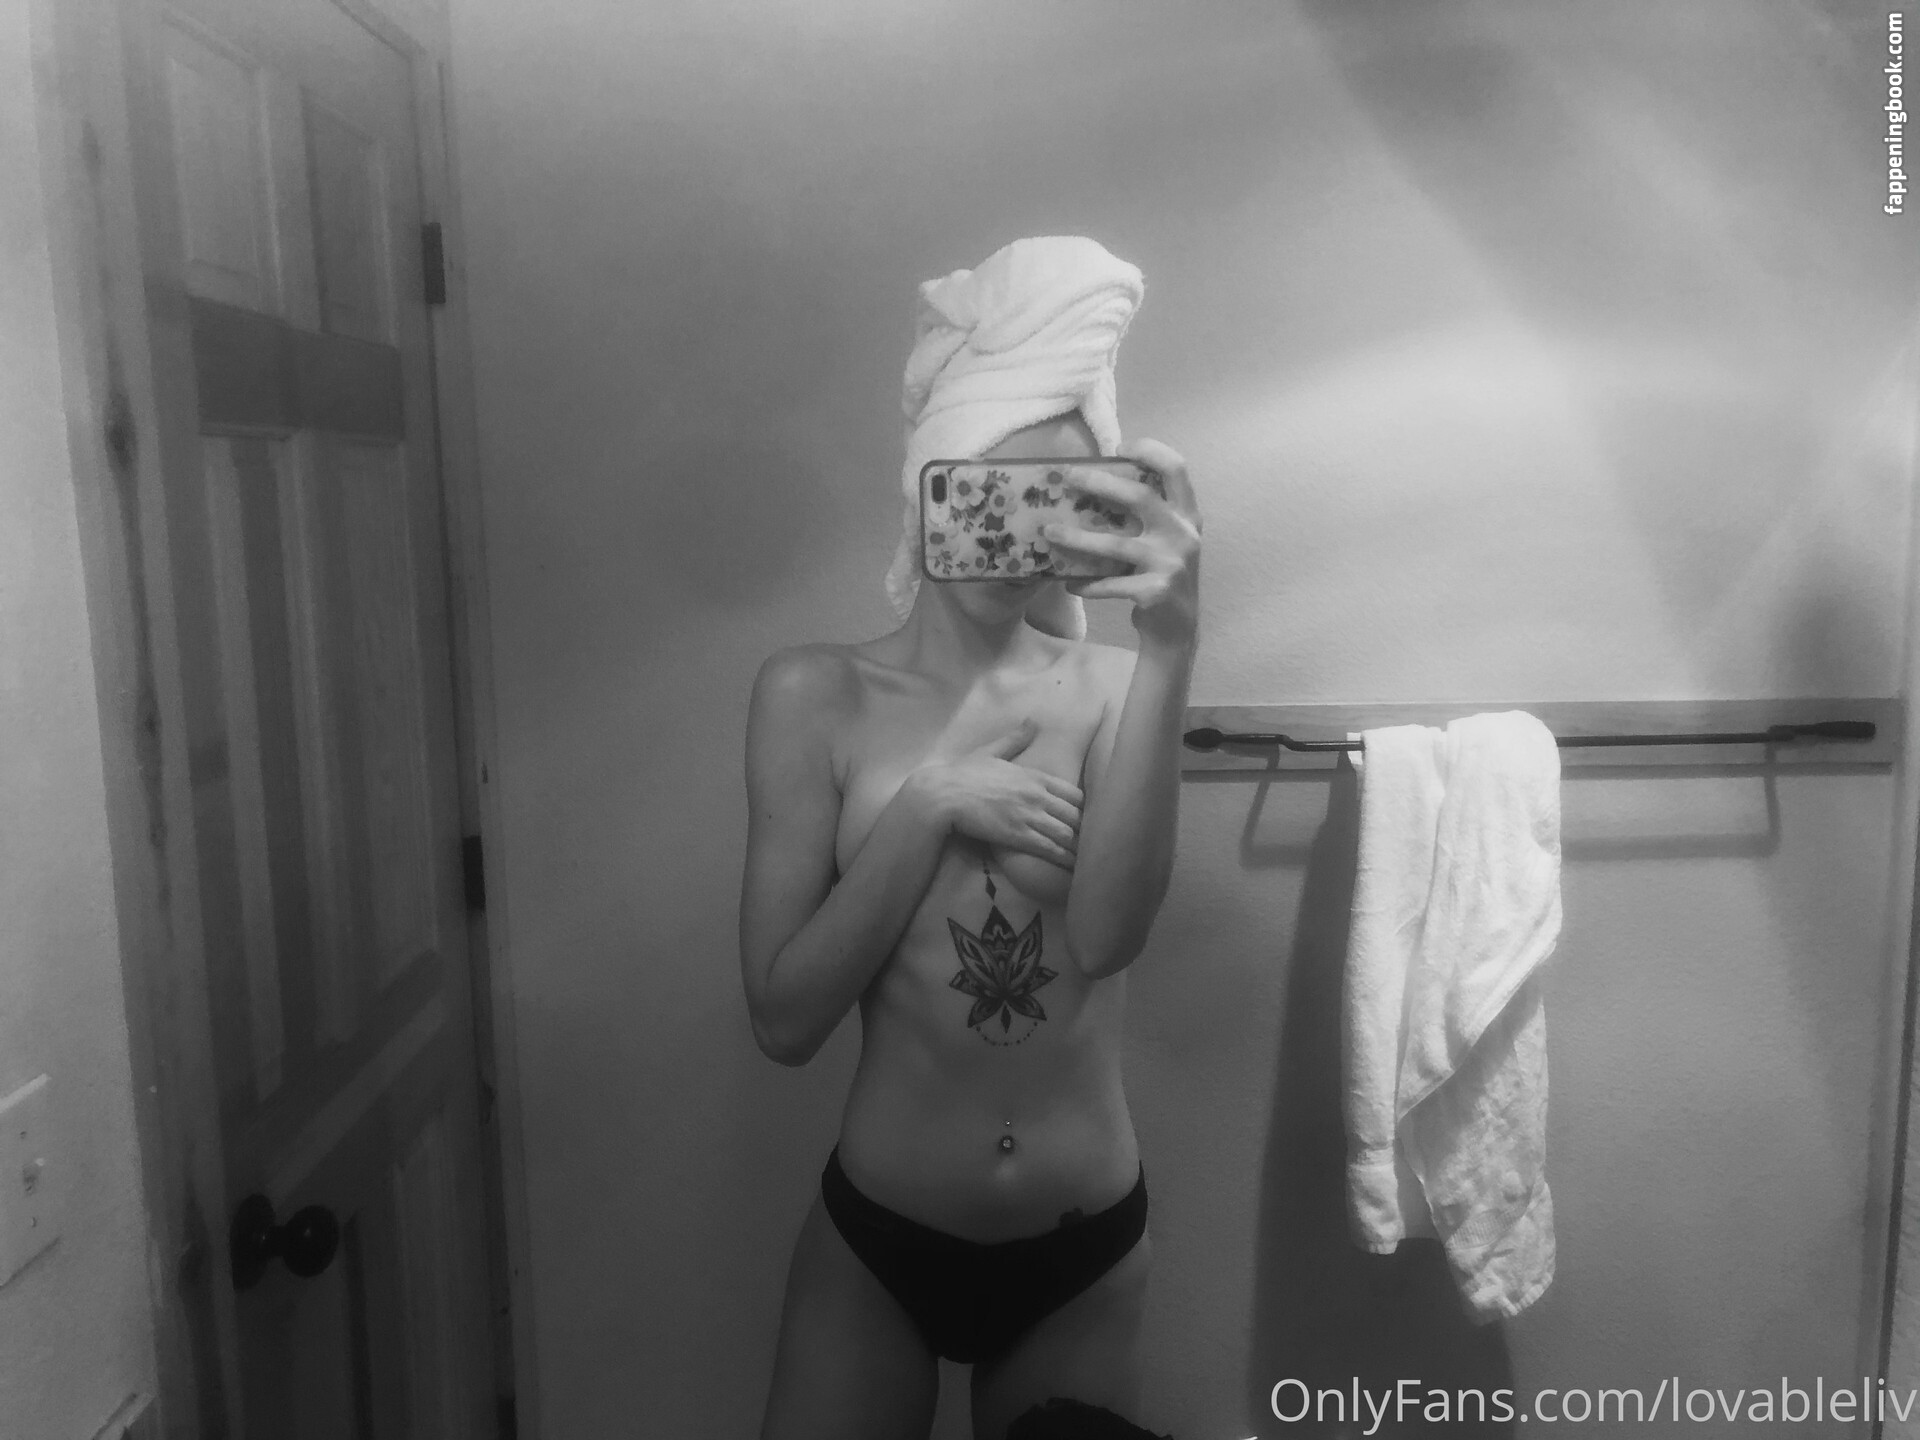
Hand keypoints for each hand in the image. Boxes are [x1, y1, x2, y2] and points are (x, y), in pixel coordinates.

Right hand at [910, 719, 1082, 867]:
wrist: (942, 795)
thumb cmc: (963, 773)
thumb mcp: (992, 751)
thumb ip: (1016, 739)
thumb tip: (1032, 720)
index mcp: (1035, 776)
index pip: (1074, 793)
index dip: (1086, 809)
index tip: (1092, 820)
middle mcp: (1037, 795)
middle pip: (1076, 816)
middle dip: (1087, 832)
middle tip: (1097, 845)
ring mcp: (1029, 816)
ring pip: (1066, 834)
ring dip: (1079, 848)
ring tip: (1091, 860)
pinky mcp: (1017, 836)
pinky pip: (1049, 849)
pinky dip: (1064, 858)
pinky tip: (1073, 867)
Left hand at [1042, 438, 1201, 645]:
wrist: (1178, 628)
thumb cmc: (1163, 573)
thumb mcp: (1167, 539)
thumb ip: (1149, 514)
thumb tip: (1097, 482)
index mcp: (1187, 515)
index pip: (1176, 469)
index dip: (1150, 450)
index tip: (1119, 446)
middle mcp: (1183, 535)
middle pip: (1141, 497)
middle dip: (1100, 482)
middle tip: (1068, 477)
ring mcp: (1171, 564)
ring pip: (1116, 544)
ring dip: (1078, 538)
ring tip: (1049, 532)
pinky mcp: (1155, 591)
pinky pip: (1110, 584)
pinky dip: (1087, 584)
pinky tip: (1068, 583)